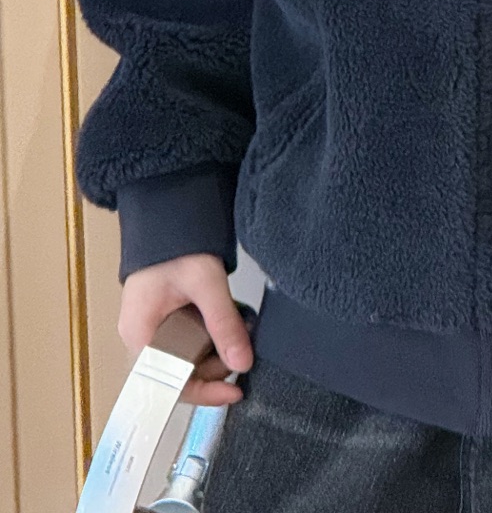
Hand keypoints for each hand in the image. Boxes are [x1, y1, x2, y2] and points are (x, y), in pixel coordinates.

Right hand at [119, 254, 253, 405]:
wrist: (168, 208)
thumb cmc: (176, 244)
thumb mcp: (206, 284)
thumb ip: (224, 323)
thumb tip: (243, 362)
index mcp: (140, 335)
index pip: (169, 383)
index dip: (203, 392)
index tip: (234, 392)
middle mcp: (141, 336)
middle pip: (178, 372)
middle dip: (215, 367)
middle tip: (243, 350)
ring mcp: (151, 325)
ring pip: (185, 356)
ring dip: (214, 350)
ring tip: (240, 332)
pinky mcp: (164, 315)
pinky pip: (186, 339)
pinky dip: (209, 336)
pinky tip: (228, 324)